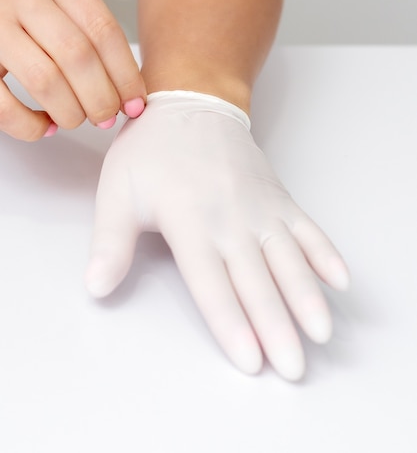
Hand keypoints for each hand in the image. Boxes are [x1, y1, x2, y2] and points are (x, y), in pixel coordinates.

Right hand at [0, 0, 145, 139]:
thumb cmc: (21, 2)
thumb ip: (89, 32)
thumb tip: (127, 94)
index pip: (104, 30)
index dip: (126, 76)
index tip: (135, 104)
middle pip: (78, 55)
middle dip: (101, 98)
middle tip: (106, 118)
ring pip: (45, 80)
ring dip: (70, 112)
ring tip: (75, 119)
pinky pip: (4, 103)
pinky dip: (30, 125)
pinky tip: (44, 126)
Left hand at [86, 91, 349, 379]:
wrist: (192, 104)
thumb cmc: (152, 151)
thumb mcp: (117, 191)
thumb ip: (111, 242)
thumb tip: (96, 288)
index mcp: (189, 221)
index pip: (212, 283)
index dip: (231, 324)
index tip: (250, 359)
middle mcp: (230, 218)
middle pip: (257, 281)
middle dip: (276, 328)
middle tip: (293, 368)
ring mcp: (260, 207)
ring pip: (289, 258)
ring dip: (307, 296)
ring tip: (321, 332)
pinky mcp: (278, 197)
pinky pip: (307, 228)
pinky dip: (325, 253)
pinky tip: (340, 280)